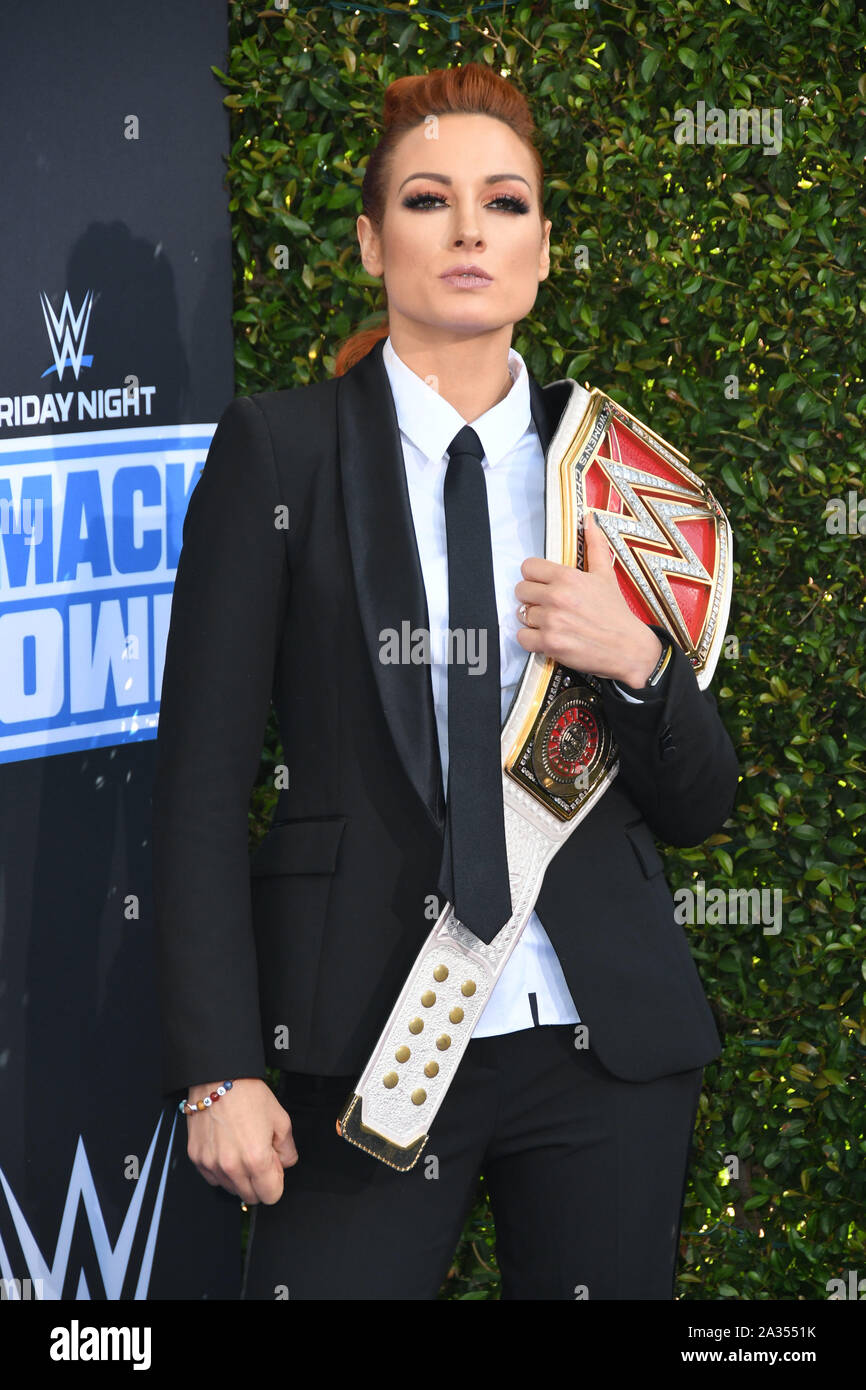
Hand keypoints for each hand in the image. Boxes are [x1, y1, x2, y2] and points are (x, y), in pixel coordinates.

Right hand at [185, 1077, 297, 1205]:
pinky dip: (221, 1170)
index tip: (274, 1167)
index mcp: (256, 1159)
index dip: (276, 1182)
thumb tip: (284, 1164)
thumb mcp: (281, 1119)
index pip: (271, 1196)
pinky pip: (213, 1178)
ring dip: (239, 1176)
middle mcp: (231, 1167)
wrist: (218, 1077)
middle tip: (259, 1155)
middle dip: (259, 1181)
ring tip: (241, 1148)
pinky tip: (226, 1148)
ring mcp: (211, 1164)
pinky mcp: (197, 1158)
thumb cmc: (248, 1095)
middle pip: (251, 1196)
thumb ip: (287, 1150)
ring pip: (231, 1189)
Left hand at [514, 508, 661, 686]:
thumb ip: (595, 545)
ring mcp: (551, 621)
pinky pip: (522, 637)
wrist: (628, 647)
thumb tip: (589, 518)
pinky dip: (531, 639)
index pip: (528, 567)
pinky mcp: (549, 643)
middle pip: (520, 591)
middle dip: (532, 598)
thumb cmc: (615, 612)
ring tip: (552, 623)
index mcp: (567, 577)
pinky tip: (547, 637)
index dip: (534, 577)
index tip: (543, 585)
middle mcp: (556, 597)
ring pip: (521, 615)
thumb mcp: (606, 575)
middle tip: (548, 605)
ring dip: (533, 620)